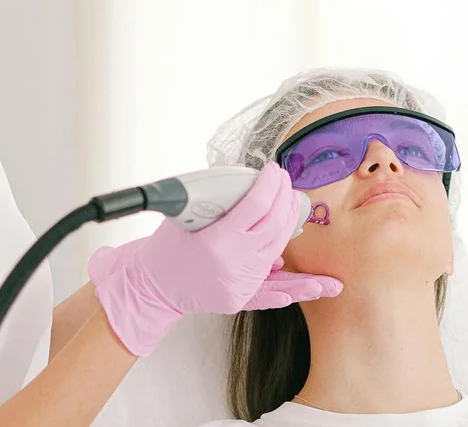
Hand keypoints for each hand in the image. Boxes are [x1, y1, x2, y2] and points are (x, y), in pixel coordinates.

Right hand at [87, 163, 331, 355]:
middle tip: (286, 184)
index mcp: (217, 239)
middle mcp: (233, 263)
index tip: (274, 170)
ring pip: (278, 252)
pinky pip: (272, 290)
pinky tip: (315, 286)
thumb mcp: (184, 214)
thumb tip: (247, 182)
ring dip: (292, 230)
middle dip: (285, 200)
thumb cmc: (165, 247)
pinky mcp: (239, 298)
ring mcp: (238, 283)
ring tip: (304, 213)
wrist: (151, 285)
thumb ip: (216, 199)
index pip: (257, 205)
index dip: (270, 183)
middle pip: (274, 226)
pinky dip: (293, 286)